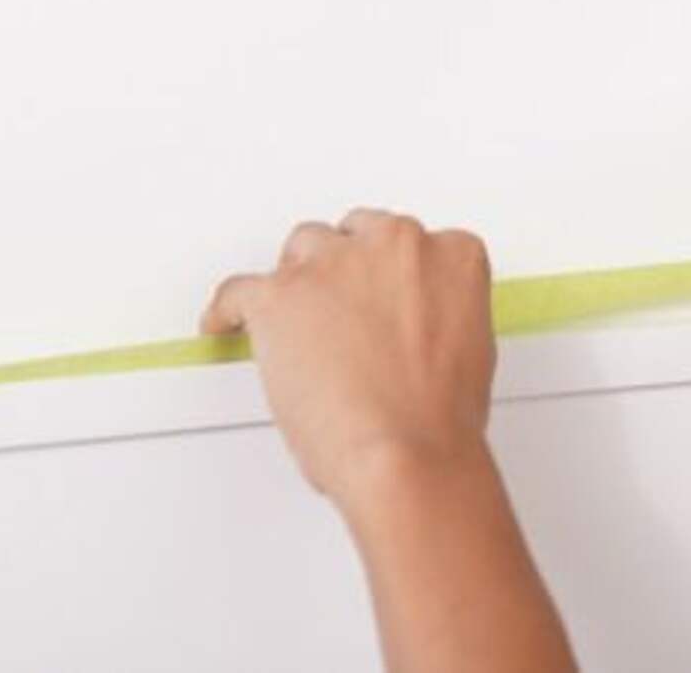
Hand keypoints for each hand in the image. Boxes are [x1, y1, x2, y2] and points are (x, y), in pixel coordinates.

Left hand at [199, 207, 498, 510]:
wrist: (406, 454)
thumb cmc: (436, 420)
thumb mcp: (467, 347)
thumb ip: (432, 315)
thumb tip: (402, 329)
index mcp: (450, 254)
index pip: (406, 243)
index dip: (383, 273)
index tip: (374, 292)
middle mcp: (394, 244)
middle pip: (350, 237)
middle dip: (340, 272)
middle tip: (334, 314)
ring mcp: (334, 264)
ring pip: (301, 251)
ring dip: (296, 285)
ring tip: (290, 323)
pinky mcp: (280, 294)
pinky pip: (238, 290)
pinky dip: (227, 310)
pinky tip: (224, 321)